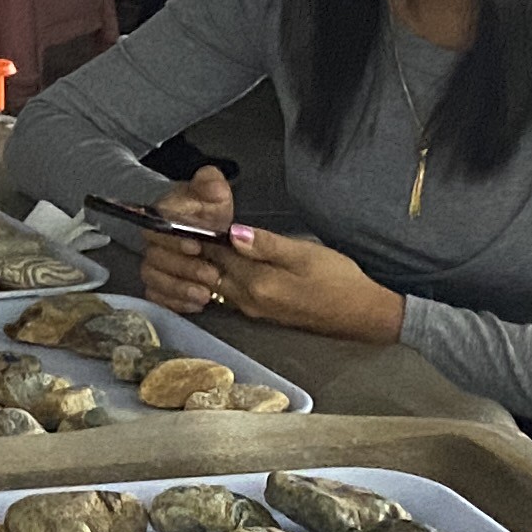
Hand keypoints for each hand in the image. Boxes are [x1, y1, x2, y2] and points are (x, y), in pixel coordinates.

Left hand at [133, 165, 404, 340]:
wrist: (363, 315)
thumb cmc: (339, 279)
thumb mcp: (305, 254)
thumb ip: (266, 244)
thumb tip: (232, 232)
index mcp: (257, 283)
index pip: (215, 253)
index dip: (194, 234)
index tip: (173, 217)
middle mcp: (248, 299)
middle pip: (208, 271)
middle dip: (189, 250)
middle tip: (168, 228)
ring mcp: (253, 308)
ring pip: (214, 284)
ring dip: (200, 265)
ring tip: (184, 242)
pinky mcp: (261, 312)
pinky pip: (226, 293)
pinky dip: (214, 277)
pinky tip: (212, 264)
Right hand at [135, 164, 240, 311]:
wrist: (203, 232)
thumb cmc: (206, 211)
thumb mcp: (213, 193)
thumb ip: (211, 185)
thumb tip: (211, 184)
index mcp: (162, 218)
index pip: (158, 229)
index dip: (174, 241)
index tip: (197, 246)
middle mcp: (152, 243)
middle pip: (156, 259)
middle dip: (184, 269)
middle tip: (211, 274)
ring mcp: (154, 265)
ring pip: (154, 279)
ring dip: (179, 289)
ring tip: (206, 294)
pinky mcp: (159, 285)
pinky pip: (157, 297)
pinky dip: (175, 303)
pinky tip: (197, 305)